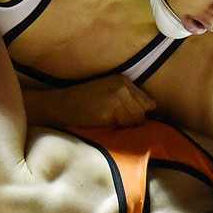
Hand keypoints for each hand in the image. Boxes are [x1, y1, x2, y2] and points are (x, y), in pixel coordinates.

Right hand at [24, 74, 155, 128]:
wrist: (59, 106)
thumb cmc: (82, 103)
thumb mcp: (107, 93)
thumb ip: (128, 99)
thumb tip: (152, 110)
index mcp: (123, 81)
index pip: (147, 103)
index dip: (139, 115)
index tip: (127, 121)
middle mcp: (122, 87)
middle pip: (142, 114)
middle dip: (132, 123)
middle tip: (115, 125)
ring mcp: (117, 97)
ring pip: (136, 121)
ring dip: (125, 128)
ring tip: (109, 125)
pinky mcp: (111, 109)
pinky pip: (125, 127)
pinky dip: (117, 131)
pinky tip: (104, 126)